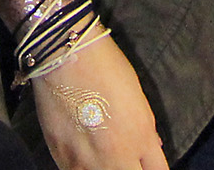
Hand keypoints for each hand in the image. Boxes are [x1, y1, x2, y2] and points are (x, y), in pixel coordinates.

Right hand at [32, 33, 168, 169]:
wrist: (66, 55)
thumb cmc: (107, 67)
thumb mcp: (137, 97)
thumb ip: (146, 129)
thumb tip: (152, 147)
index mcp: (142, 138)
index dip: (151, 169)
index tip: (144, 164)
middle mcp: (117, 156)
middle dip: (131, 169)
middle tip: (123, 159)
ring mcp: (87, 161)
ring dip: (105, 169)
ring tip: (102, 156)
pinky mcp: (61, 158)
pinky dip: (82, 168)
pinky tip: (82, 157)